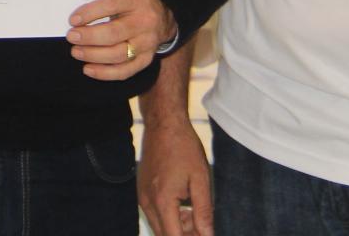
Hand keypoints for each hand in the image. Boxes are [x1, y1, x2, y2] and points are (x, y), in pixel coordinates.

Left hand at [67, 0, 173, 79]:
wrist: (163, 16)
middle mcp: (145, 22)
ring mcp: (147, 43)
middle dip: (89, 37)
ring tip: (76, 52)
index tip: (73, 20)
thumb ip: (103, 2)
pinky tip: (88, 69)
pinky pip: (125, 71)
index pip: (111, 5)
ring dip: (93, 55)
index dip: (90, 13)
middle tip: (72, 37)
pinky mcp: (146, 59)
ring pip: (118, 54)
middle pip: (114, 33)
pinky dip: (104, 73)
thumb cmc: (133, 3)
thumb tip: (77, 19)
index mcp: (136, 0)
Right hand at [138, 119, 213, 235]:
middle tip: (202, 225)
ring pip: (159, 226)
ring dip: (177, 227)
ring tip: (194, 212)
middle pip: (165, 235)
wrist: (164, 124)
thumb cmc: (184, 147)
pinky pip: (154, 214)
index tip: (204, 234)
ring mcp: (142, 197)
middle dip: (184, 235)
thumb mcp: (201, 179)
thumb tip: (207, 235)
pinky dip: (169, 216)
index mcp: (163, 201)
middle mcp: (148, 202)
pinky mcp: (141, 191)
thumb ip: (203, 211)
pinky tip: (183, 204)